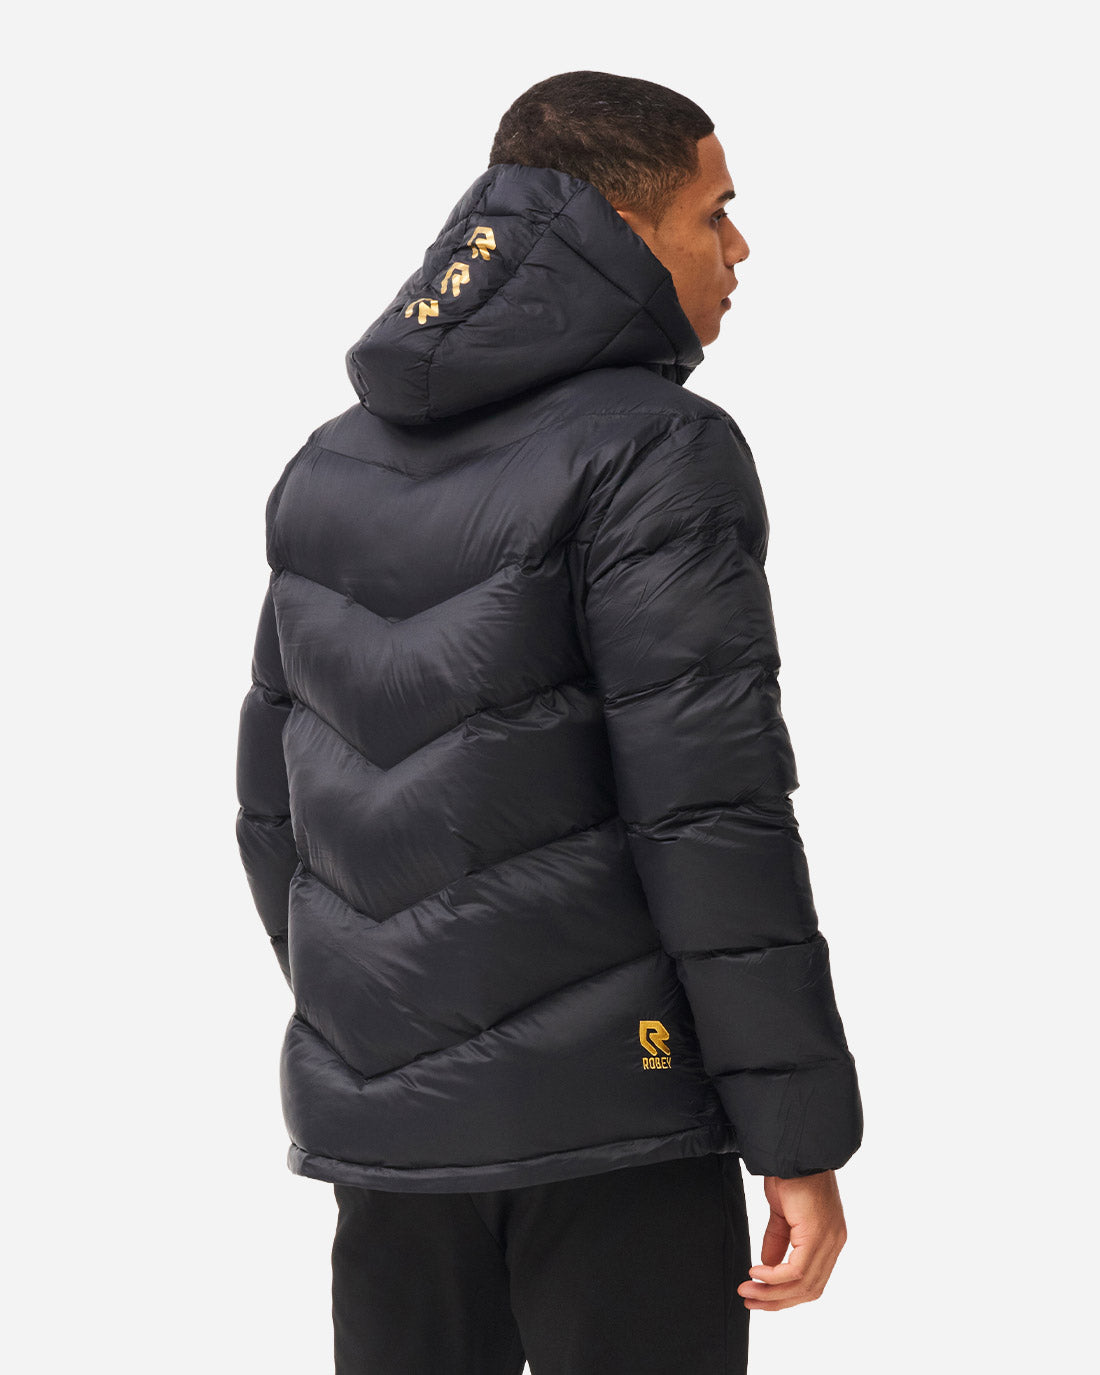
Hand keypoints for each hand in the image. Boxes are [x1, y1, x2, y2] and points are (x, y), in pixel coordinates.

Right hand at [737, 1169, 847, 1310]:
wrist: (793, 1150)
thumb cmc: (790, 1174)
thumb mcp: (782, 1213)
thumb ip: (778, 1240)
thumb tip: (768, 1266)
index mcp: (828, 1239)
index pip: (812, 1281)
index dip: (786, 1294)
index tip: (760, 1296)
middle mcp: (833, 1243)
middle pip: (809, 1289)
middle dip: (777, 1301)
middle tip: (750, 1301)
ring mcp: (828, 1240)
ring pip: (803, 1284)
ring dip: (772, 1293)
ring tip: (748, 1292)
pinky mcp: (817, 1235)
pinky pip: (796, 1270)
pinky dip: (774, 1277)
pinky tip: (756, 1273)